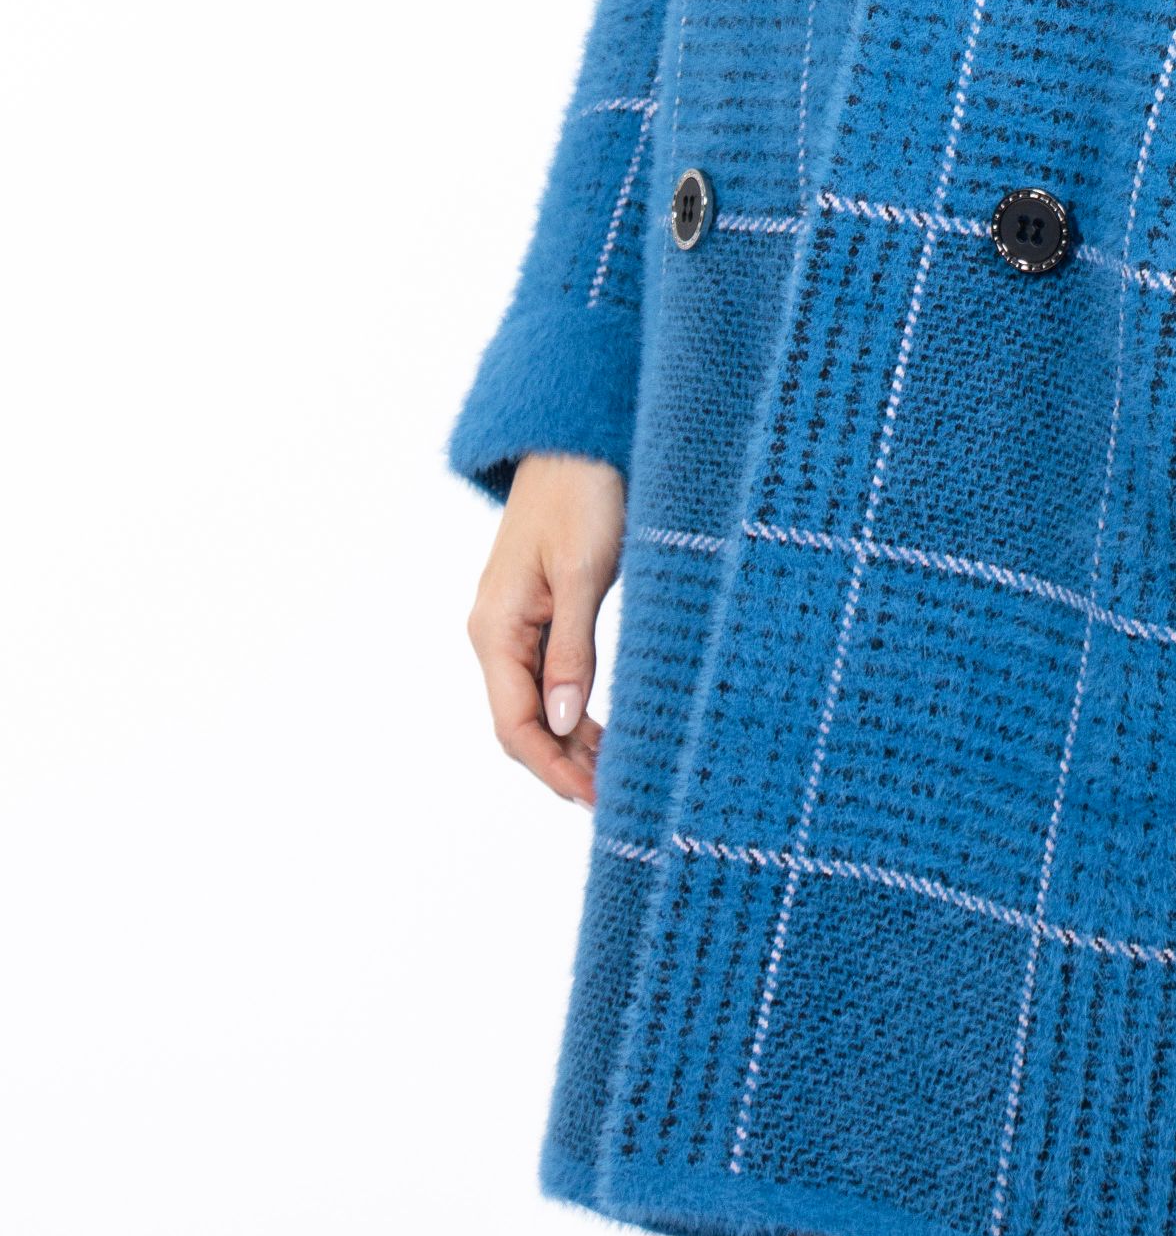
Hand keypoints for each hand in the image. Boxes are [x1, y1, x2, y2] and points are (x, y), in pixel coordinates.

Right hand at [467, 452, 626, 804]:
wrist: (578, 436)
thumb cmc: (582, 493)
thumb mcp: (582, 571)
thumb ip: (571, 648)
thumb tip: (565, 723)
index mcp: (494, 627)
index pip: (514, 725)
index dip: (553, 769)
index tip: (595, 799)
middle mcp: (496, 632)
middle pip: (522, 724)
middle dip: (564, 765)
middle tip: (620, 797)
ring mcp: (516, 623)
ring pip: (538, 705)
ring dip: (574, 742)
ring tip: (622, 773)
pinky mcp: (541, 611)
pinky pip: (551, 677)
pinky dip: (577, 709)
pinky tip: (609, 729)